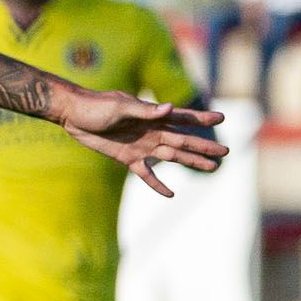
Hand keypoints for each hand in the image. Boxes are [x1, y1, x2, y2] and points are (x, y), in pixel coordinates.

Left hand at [57, 89, 228, 197]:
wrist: (74, 115)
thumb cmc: (96, 106)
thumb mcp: (120, 107)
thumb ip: (145, 111)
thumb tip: (169, 108)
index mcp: (153, 116)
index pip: (183, 117)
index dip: (202, 118)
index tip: (222, 117)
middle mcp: (152, 131)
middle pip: (184, 141)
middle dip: (204, 147)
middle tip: (226, 152)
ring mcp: (142, 146)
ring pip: (172, 157)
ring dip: (191, 162)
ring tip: (211, 168)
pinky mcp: (128, 158)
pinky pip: (147, 174)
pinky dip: (158, 184)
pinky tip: (171, 194)